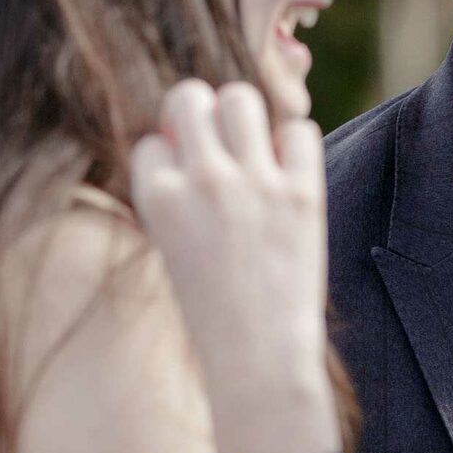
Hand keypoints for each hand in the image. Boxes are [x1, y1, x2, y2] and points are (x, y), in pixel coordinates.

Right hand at [129, 80, 332, 415]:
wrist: (258, 355)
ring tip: (252, 153)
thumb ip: (175, 193)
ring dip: (245, 118)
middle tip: (216, 149)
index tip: (184, 184)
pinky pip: (299, 129)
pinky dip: (294, 144)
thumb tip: (188, 136)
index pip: (150, 139)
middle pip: (190, 96)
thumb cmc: (211, 310)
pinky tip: (288, 173)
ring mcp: (254, 184)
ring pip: (241, 99)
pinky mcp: (302, 193)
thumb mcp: (170, 247)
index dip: (167, 157)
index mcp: (157, 199)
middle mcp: (202, 181)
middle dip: (198, 113)